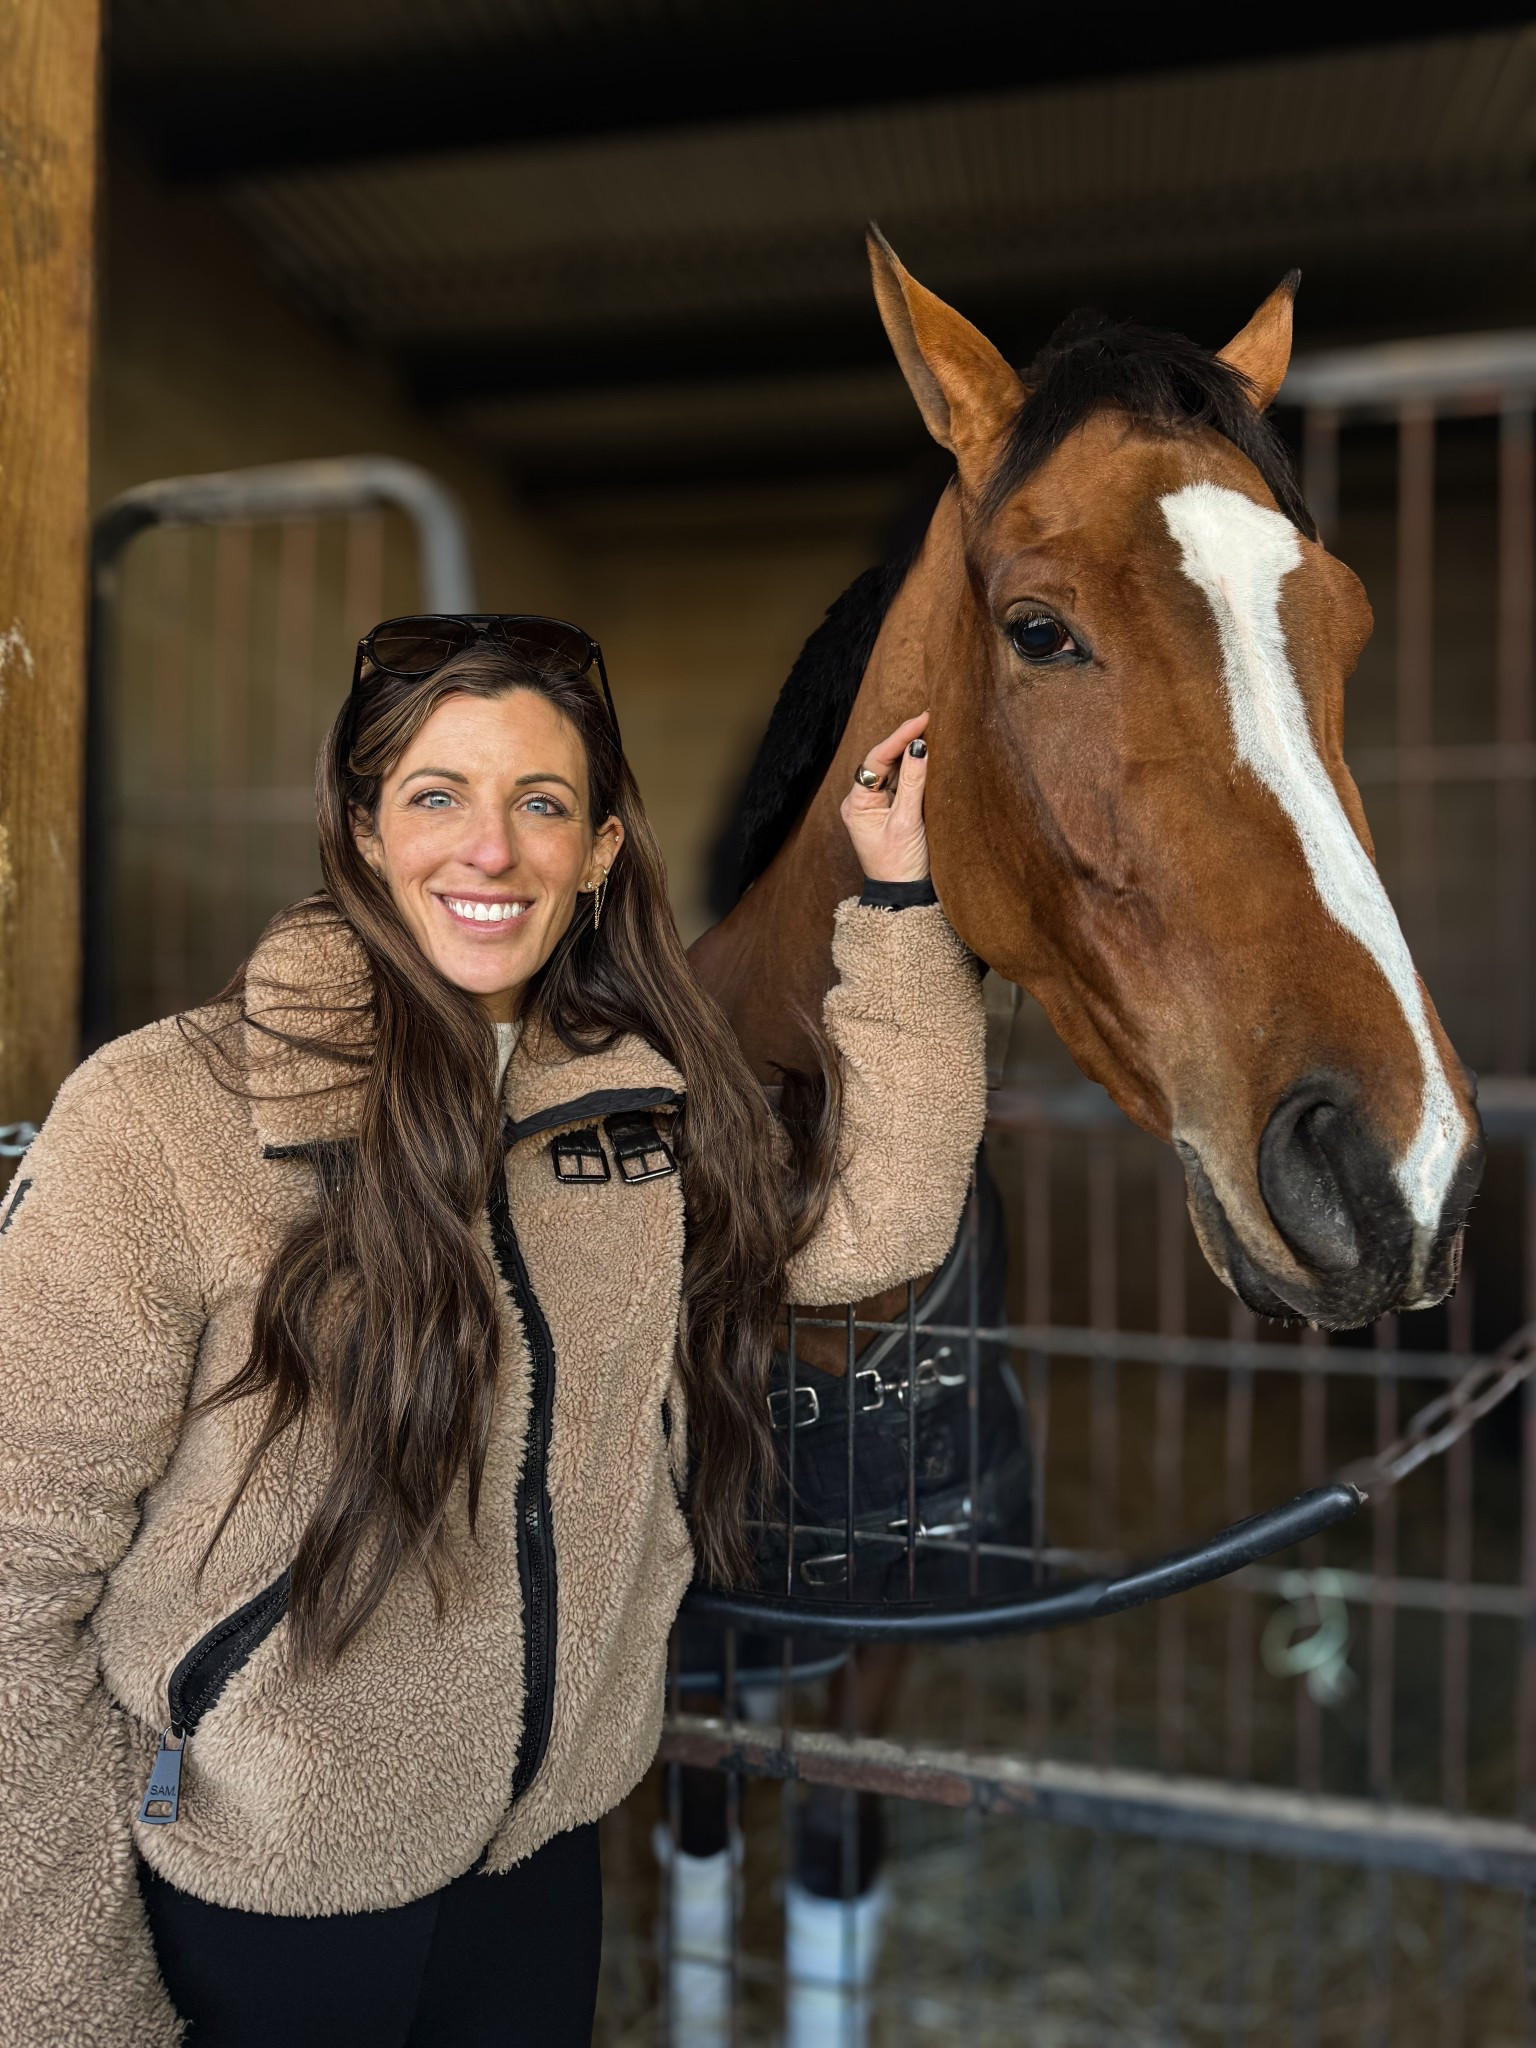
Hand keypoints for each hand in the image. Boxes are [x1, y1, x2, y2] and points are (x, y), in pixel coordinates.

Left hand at [839, 712, 929, 883]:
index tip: (922, 719)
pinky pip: (900, 784)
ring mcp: (874, 808)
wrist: (903, 897)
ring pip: (891, 771)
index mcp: (856, 804)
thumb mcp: (907, 822)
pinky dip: (913, 770)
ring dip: (910, 753)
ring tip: (931, 731)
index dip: (899, 736)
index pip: (877, 759)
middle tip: (929, 719)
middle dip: (904, 741)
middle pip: (882, 762)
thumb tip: (918, 748)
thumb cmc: (900, 865)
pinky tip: (927, 757)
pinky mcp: (889, 813)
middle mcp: (861, 802)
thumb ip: (912, 783)